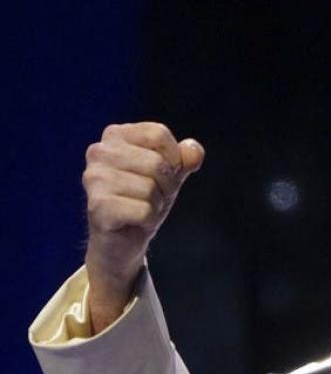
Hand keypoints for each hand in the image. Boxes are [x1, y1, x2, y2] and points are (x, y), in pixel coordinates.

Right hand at [82, 122, 204, 331]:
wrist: (123, 239)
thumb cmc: (144, 199)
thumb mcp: (170, 175)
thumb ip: (184, 159)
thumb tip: (194, 151)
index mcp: (115, 135)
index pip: (158, 133)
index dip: (173, 158)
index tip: (162, 173)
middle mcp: (98, 152)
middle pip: (156, 162)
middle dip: (166, 185)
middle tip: (151, 196)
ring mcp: (94, 178)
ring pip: (150, 188)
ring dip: (156, 203)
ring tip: (141, 207)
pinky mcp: (97, 206)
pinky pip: (143, 210)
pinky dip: (148, 219)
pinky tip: (134, 220)